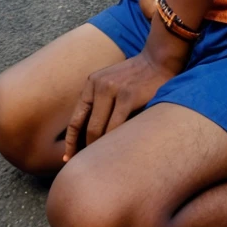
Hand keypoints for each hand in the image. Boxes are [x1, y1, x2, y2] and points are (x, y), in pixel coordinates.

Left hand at [63, 50, 178, 160]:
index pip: (76, 120)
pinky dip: (115, 141)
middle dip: (85, 150)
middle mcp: (99, 85)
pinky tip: (118, 152)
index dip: (71, 142)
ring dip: (100, 148)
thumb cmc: (137, 76)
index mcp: (91, 83)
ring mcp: (113, 90)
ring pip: (100, 130)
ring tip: (102, 165)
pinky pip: (116, 127)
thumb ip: (100, 102)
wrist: (158, 58)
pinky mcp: (129, 96)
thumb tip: (90, 135)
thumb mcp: (112, 82)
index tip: (68, 159)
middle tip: (86, 167)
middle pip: (87, 128)